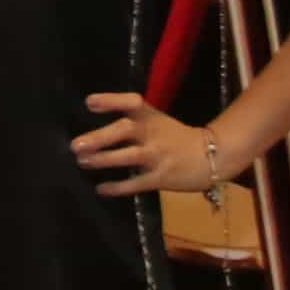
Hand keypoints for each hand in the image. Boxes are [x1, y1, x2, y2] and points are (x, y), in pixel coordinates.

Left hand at [75, 93, 242, 203]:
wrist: (213, 156)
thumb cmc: (176, 138)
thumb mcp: (157, 121)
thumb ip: (132, 120)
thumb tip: (94, 129)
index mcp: (151, 116)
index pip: (131, 102)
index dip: (111, 101)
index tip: (89, 103)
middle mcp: (153, 133)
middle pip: (125, 130)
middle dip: (99, 137)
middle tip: (76, 145)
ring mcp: (157, 156)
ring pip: (128, 156)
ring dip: (104, 159)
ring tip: (83, 162)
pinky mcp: (161, 178)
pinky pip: (136, 183)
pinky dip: (117, 187)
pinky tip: (101, 188)